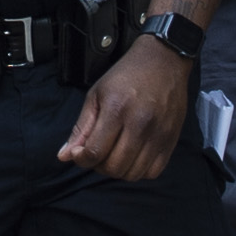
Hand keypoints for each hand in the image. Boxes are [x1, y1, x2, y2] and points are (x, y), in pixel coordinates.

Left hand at [57, 37, 189, 180]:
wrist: (164, 61)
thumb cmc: (126, 76)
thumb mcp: (96, 95)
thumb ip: (81, 128)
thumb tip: (64, 156)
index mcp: (116, 109)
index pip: (95, 152)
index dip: (82, 159)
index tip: (80, 154)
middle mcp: (140, 123)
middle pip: (114, 167)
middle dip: (99, 166)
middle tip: (97, 153)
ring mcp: (159, 133)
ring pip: (133, 174)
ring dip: (118, 170)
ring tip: (114, 154)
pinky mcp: (171, 139)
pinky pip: (153, 171)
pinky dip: (139, 171)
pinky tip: (133, 156)